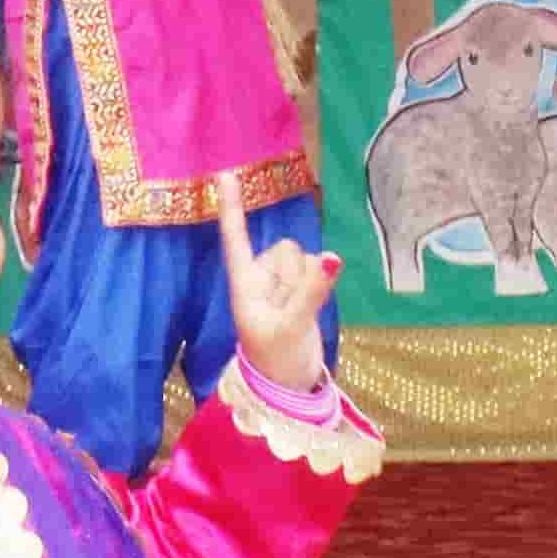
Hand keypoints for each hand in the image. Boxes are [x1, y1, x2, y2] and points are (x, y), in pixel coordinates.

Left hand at [218, 201, 340, 396]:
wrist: (290, 383)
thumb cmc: (276, 359)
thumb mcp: (291, 327)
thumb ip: (311, 292)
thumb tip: (331, 256)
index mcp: (244, 283)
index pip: (236, 239)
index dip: (231, 208)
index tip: (225, 174)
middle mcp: (261, 275)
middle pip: (287, 249)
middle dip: (295, 276)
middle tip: (287, 313)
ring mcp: (282, 281)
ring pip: (305, 258)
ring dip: (307, 283)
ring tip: (296, 315)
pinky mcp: (303, 286)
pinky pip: (318, 269)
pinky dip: (319, 284)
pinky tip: (308, 310)